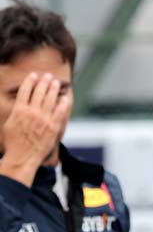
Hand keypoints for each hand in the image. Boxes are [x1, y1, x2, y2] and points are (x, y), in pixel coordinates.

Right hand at [0, 72, 70, 186]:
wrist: (23, 157)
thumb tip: (20, 102)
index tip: (34, 75)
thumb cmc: (13, 143)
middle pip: (39, 92)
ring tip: (56, 83)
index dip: (30, 81)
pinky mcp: (53, 126)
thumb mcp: (9, 124)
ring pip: (50, 99)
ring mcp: (44, 119)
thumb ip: (16, 112)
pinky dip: (63, 103)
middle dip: (44, 82)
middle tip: (48, 76)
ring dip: (53, 89)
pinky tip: (65, 97)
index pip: (25, 91)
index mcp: (19, 110)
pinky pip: (60, 111)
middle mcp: (32, 112)